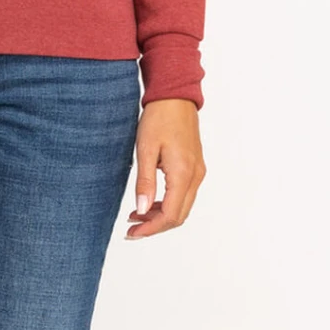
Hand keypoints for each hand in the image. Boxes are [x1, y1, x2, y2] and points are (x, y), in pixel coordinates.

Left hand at [125, 98, 205, 239]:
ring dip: (160, 216)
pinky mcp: (195, 167)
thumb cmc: (159, 118)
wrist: (175, 97)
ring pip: (182, 207)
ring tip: (136, 216)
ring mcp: (197, 172)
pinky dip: (167, 204)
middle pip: (178, 216)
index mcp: (183, 173)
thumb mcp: (145, 150)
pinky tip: (149, 202)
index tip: (132, 233)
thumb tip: (142, 211)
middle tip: (131, 229)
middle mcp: (195, 176)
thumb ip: (145, 182)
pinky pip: (183, 195)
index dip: (151, 228)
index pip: (170, 215)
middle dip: (155, 227)